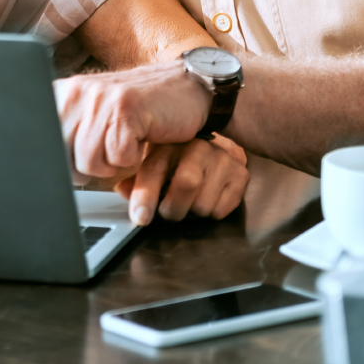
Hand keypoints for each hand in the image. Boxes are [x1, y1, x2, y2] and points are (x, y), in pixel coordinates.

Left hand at [54, 60, 210, 179]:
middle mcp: (75, 92)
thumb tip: (40, 167)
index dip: (60, 162)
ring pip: (90, 162)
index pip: (40, 144)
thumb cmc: (137, 109)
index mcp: (61, 94)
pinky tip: (140, 136)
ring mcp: (99, 98)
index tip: (77, 157)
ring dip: (113, 162)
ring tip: (124, 140)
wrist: (185, 86)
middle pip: (64, 159)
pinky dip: (133, 158)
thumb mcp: (92, 115)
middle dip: (88, 166)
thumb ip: (64, 134)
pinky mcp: (124, 108)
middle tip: (109, 146)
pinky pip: (118, 159)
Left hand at [116, 137, 248, 224]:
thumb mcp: (155, 163)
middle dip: (174, 209)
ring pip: (204, 203)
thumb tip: (122, 191)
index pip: (155, 170)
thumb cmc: (179, 161)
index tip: (141, 218)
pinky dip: (212, 213)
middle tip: (169, 212)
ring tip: (190, 203)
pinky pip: (222, 209)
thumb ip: (137, 180)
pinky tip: (209, 199)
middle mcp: (198, 148)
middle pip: (187, 184)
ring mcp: (222, 159)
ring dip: (193, 213)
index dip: (145, 196)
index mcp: (170, 144)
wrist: (217, 147)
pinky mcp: (240, 174)